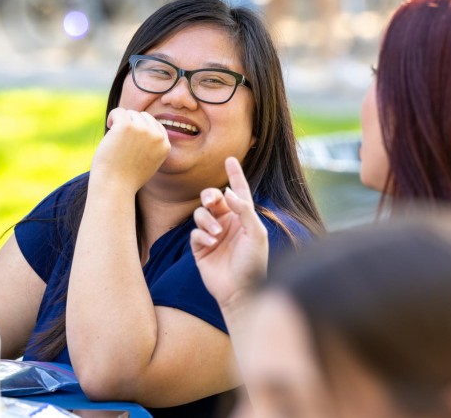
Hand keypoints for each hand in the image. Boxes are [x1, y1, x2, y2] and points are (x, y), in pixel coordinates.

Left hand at [90, 108, 170, 190]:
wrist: (115, 187)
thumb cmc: (128, 178)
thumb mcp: (149, 163)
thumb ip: (152, 146)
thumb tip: (145, 126)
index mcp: (165, 145)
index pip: (155, 125)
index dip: (141, 130)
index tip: (131, 142)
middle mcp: (156, 136)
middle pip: (143, 117)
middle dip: (131, 125)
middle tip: (121, 141)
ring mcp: (142, 129)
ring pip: (130, 113)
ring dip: (121, 123)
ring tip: (115, 140)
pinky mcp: (126, 125)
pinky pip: (118, 111)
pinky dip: (112, 117)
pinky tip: (109, 128)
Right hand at [191, 157, 268, 309]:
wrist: (240, 291)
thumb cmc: (253, 263)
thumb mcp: (256, 233)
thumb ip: (244, 210)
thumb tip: (228, 192)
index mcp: (243, 217)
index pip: (238, 191)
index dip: (234, 175)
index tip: (230, 159)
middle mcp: (227, 223)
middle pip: (213, 198)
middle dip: (210, 195)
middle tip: (212, 200)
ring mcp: (213, 235)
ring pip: (200, 214)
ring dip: (207, 221)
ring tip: (216, 235)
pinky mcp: (200, 248)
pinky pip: (195, 233)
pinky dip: (202, 236)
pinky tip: (211, 245)